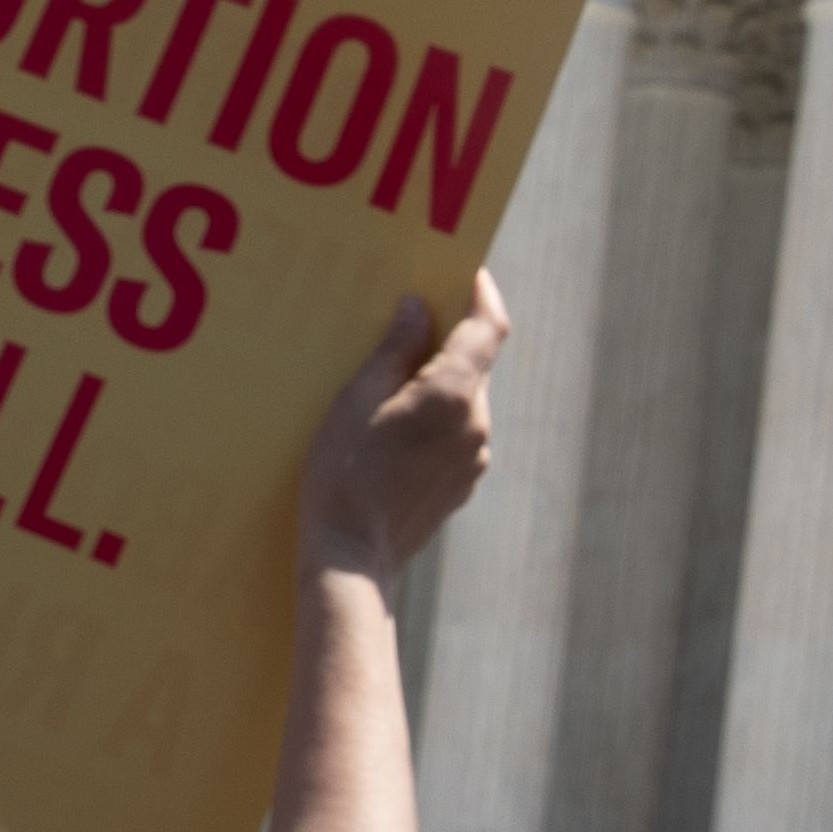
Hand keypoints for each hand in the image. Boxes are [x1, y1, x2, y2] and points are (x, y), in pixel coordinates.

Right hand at [300, 274, 507, 577]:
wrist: (350, 559)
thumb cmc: (343, 474)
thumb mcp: (357, 399)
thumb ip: (394, 350)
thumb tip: (418, 309)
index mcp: (454, 395)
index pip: (489, 327)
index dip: (482, 293)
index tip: (468, 272)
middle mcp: (477, 425)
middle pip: (476, 364)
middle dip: (448, 339)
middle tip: (407, 321)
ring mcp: (473, 460)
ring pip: (465, 401)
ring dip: (437, 383)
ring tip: (388, 384)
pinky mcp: (461, 485)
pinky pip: (456, 435)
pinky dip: (434, 418)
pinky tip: (392, 431)